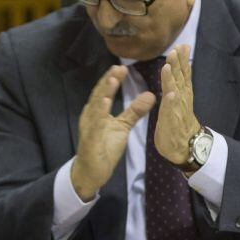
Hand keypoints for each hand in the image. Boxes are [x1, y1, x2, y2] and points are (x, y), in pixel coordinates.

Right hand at [72, 65, 155, 200]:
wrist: (92, 171)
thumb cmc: (104, 147)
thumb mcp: (122, 127)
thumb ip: (134, 111)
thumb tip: (150, 94)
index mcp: (97, 112)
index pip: (105, 92)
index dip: (112, 80)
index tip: (122, 68)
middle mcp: (90, 116)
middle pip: (99, 95)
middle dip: (108, 81)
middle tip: (118, 68)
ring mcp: (89, 127)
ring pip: (96, 107)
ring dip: (104, 93)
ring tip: (112, 80)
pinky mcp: (90, 139)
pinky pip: (94, 124)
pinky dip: (99, 113)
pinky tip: (105, 103)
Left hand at [154, 44, 200, 164]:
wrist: (184, 148)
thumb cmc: (177, 126)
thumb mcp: (174, 104)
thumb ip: (174, 89)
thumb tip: (173, 74)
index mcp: (180, 96)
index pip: (182, 75)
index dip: (182, 61)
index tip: (181, 46)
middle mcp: (181, 101)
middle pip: (181, 79)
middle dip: (179, 64)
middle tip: (179, 47)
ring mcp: (177, 111)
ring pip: (175, 91)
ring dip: (173, 78)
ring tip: (170, 64)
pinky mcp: (171, 122)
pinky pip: (171, 111)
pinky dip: (171, 101)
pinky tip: (171, 92)